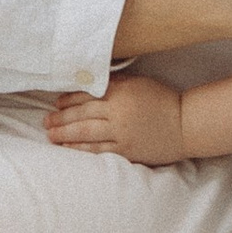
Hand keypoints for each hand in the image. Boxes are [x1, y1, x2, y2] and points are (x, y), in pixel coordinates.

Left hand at [49, 77, 189, 164]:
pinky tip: (67, 149)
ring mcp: (121, 133)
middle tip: (45, 121)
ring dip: (64, 134)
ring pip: (86, 133)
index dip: (68, 99)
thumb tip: (89, 82)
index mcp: (120, 92)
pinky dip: (80, 150)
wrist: (185, 124)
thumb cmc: (162, 100)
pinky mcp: (126, 150)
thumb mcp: (138, 83)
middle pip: (81, 114)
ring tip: (50, 135)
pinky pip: (98, 150)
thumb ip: (115, 83)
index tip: (56, 103)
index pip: (87, 95)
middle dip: (60, 118)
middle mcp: (118, 112)